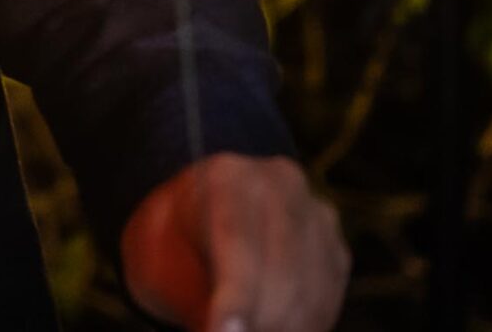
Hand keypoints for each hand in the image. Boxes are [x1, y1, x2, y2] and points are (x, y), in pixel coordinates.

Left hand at [122, 154, 347, 331]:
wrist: (199, 220)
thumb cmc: (171, 243)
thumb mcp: (155, 257)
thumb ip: (187, 291)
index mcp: (227, 175)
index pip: (237, 239)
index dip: (235, 297)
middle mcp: (281, 185)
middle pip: (282, 272)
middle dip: (257, 323)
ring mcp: (316, 215)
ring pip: (310, 295)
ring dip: (280, 329)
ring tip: (243, 331)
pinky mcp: (335, 250)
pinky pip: (326, 303)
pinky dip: (300, 329)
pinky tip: (269, 329)